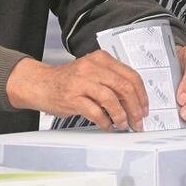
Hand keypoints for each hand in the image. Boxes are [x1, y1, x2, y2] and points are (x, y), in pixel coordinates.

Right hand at [7, 52, 148, 130]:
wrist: (40, 83)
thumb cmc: (67, 80)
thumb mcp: (91, 72)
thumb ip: (111, 80)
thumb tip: (134, 101)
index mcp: (101, 59)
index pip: (131, 76)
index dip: (142, 95)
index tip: (144, 108)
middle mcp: (92, 67)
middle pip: (124, 88)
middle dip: (135, 109)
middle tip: (138, 121)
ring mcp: (82, 82)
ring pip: (112, 100)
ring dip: (121, 116)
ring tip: (123, 124)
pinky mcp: (73, 97)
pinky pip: (96, 112)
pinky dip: (105, 122)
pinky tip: (107, 126)